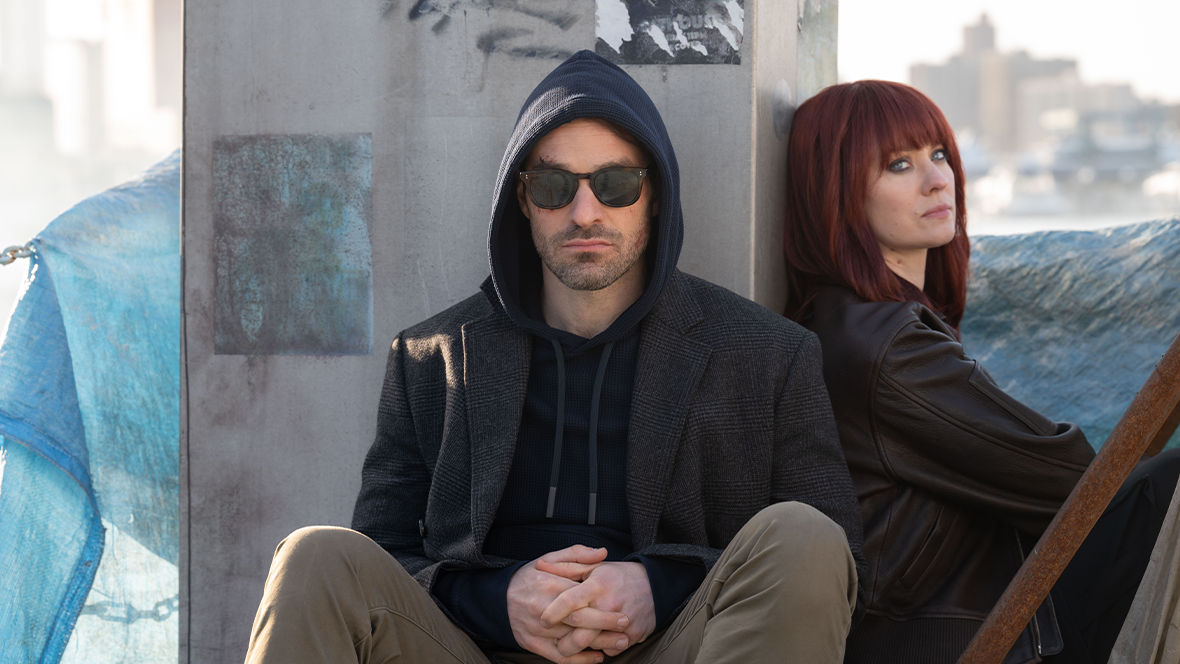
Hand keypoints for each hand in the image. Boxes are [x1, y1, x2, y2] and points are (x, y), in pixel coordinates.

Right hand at [507, 546, 630, 663]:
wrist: (499, 597)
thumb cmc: (530, 577)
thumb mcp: (550, 559)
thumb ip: (578, 555)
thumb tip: (603, 553)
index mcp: (549, 585)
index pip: (580, 600)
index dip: (604, 610)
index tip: (624, 614)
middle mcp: (543, 609)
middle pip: (578, 622)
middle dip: (605, 628)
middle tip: (626, 630)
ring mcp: (537, 630)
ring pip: (571, 642)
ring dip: (598, 645)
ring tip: (619, 644)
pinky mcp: (533, 644)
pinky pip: (559, 657)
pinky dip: (580, 660)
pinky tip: (597, 657)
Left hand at [538, 559, 656, 657]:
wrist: (654, 585)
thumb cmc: (617, 576)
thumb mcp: (593, 566)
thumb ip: (565, 566)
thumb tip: (540, 565)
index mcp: (596, 585)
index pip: (569, 602)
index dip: (553, 613)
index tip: (543, 619)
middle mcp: (609, 605)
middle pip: (580, 632)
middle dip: (563, 640)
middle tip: (555, 639)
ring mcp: (623, 623)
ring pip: (593, 645)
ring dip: (581, 646)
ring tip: (575, 639)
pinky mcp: (632, 636)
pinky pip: (609, 651)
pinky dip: (601, 647)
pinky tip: (599, 637)